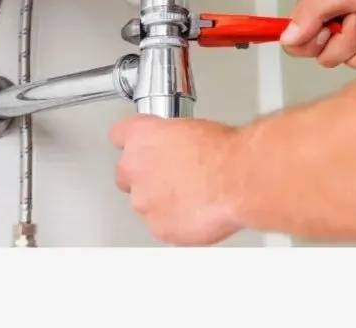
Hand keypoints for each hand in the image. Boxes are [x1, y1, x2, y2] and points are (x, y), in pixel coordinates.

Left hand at [109, 114, 243, 245]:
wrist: (237, 179)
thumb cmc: (221, 152)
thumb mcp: (192, 128)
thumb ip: (171, 141)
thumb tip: (175, 148)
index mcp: (140, 136)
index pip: (119, 135)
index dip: (134, 142)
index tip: (142, 146)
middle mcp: (133, 168)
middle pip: (126, 174)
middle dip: (145, 176)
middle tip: (172, 175)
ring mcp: (144, 201)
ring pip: (144, 202)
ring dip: (161, 200)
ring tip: (191, 195)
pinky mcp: (159, 227)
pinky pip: (161, 225)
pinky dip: (176, 221)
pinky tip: (196, 211)